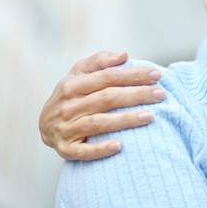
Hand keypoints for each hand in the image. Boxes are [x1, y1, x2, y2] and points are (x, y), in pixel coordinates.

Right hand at [39, 51, 164, 160]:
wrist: (45, 125)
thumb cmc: (72, 94)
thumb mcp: (79, 73)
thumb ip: (100, 61)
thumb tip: (123, 55)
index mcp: (72, 84)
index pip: (108, 77)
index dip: (133, 75)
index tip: (157, 74)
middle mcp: (68, 106)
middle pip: (107, 98)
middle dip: (136, 95)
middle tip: (161, 94)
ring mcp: (66, 128)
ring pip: (99, 123)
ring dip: (126, 120)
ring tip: (150, 116)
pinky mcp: (65, 149)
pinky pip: (83, 151)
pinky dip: (100, 149)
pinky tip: (120, 146)